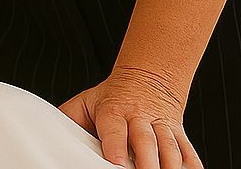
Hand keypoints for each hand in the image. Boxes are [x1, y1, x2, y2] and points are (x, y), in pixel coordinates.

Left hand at [60, 65, 202, 168]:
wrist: (148, 79)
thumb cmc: (111, 97)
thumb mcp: (85, 102)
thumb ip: (68, 119)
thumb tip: (48, 135)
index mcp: (114, 111)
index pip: (114, 128)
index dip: (114, 145)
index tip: (113, 162)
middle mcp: (140, 118)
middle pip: (146, 140)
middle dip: (146, 161)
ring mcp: (162, 127)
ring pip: (170, 148)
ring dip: (170, 166)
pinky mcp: (179, 136)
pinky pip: (190, 154)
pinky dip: (193, 166)